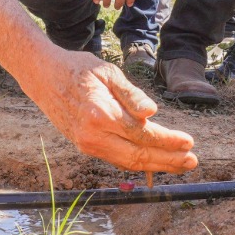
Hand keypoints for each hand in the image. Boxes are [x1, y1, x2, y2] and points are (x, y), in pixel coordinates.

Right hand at [20, 49, 196, 172]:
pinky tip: (153, 160)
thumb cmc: (77, 68)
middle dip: (168, 161)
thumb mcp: (107, 72)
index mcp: (102, 114)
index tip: (188, 142)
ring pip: (127, 162)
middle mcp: (93, 135)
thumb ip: (131, 95)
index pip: (143, 134)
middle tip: (192, 162)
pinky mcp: (85, 146)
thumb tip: (152, 113)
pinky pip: (116, 158)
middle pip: (138, 156)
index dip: (168, 141)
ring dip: (155, 165)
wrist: (42, 76)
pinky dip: (137, 162)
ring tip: (179, 164)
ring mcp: (87, 144)